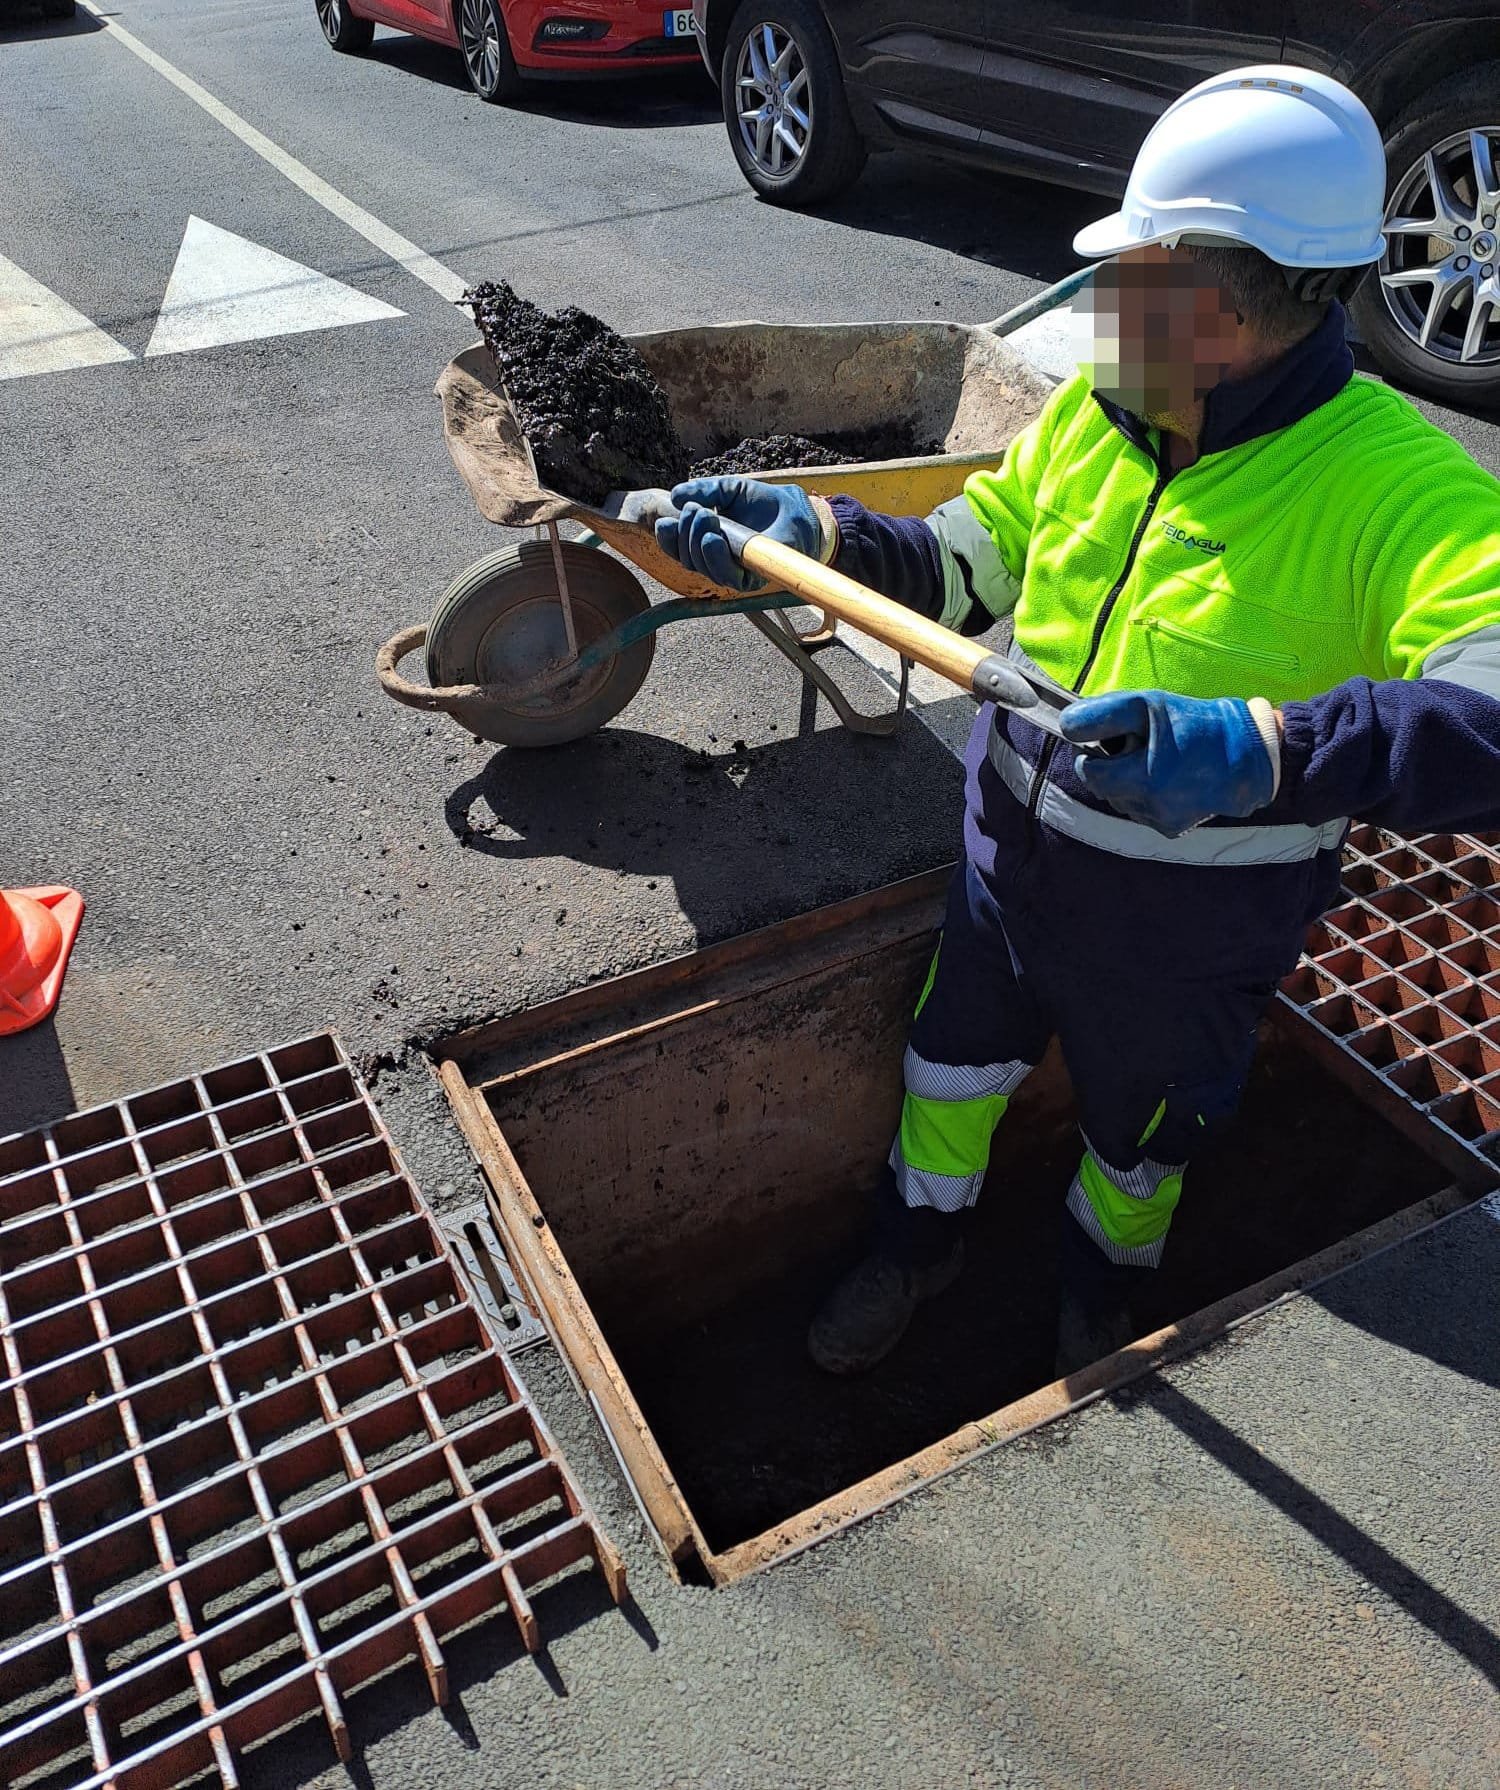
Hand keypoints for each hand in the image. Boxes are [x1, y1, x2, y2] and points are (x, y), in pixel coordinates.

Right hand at [654, 476, 826, 591]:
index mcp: (706, 541)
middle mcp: (716, 560)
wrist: (794, 510)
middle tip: (696, 511)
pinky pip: (727, 577)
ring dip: (697, 544)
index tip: (664, 522)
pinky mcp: (751, 578)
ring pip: (703, 568)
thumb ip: (705, 490)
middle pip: (687, 558)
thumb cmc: (762, 502)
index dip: (667, 539)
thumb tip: (676, 496)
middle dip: (685, 534)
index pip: (678, 548)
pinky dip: (716, 559)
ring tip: (706, 518)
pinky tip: (712, 539)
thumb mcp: (730, 489)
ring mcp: (733, 570)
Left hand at [1058, 690, 1277, 837]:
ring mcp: (1160, 821)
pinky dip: (1144, 794)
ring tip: (1154, 760)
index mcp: (1143, 779)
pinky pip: (1141, 810)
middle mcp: (1149, 807)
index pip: (1089, 773)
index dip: (1091, 755)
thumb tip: (1066, 726)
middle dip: (1111, 767)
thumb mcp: (1149, 705)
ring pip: (1121, 800)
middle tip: (1136, 746)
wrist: (1251, 756)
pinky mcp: (1172, 829)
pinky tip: (1165, 777)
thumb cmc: (1198, 725)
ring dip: (1126, 781)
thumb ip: (1102, 714)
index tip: (1107, 740)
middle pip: (1103, 788)